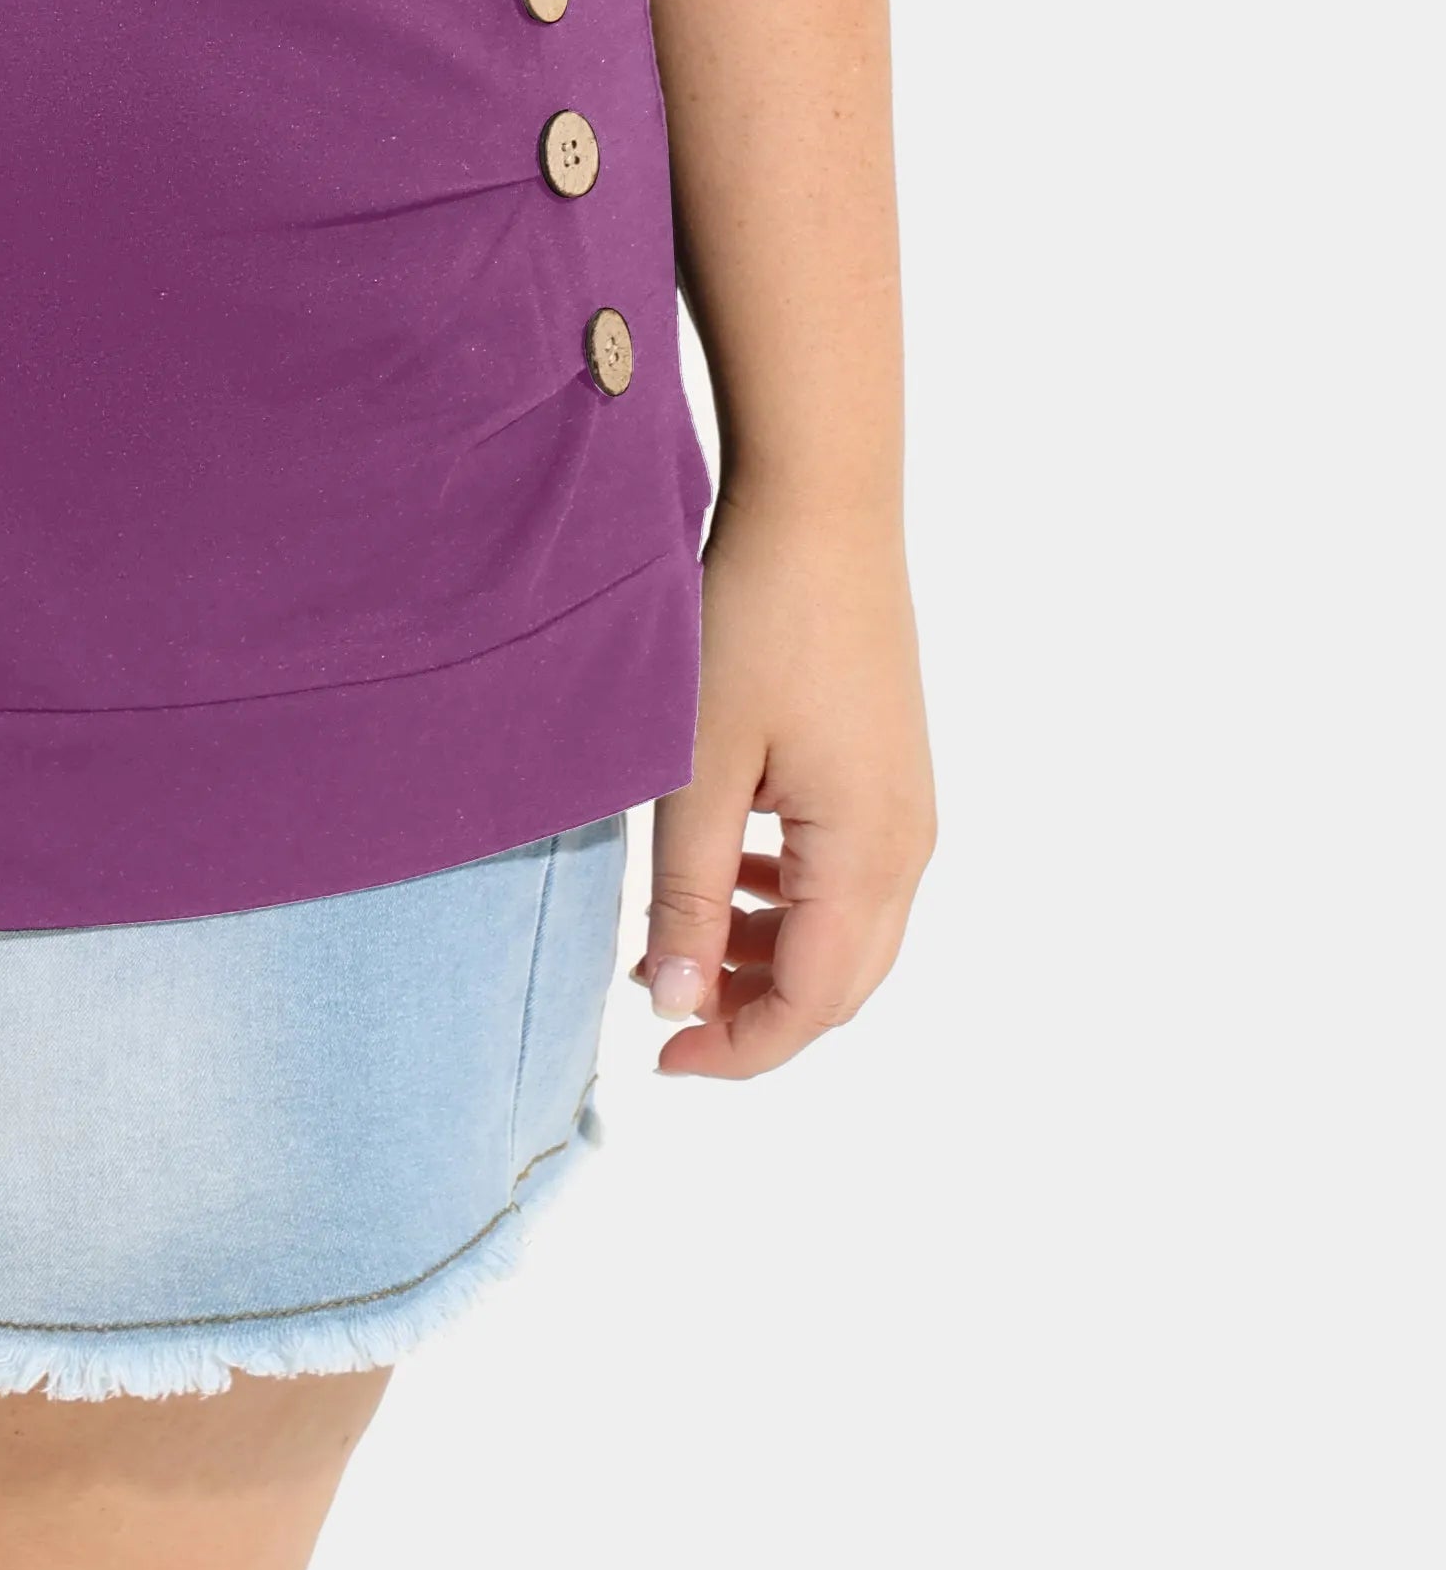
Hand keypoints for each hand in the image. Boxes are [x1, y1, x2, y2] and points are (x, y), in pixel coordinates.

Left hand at [638, 496, 933, 1078]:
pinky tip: (732, 872)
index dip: (738, 1049)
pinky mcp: (891, 772)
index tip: (661, 1059)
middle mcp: (908, 845)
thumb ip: (691, 894)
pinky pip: (850, 875)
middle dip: (757, 1015)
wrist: (822, 510)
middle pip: (843, 983)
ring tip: (681, 943)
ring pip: (849, 932)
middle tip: (665, 1012)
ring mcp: (908, 808)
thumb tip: (678, 1004)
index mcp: (869, 856)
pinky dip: (792, 901)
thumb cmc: (756, 625)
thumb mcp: (700, 768)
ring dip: (773, 958)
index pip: (813, 1004)